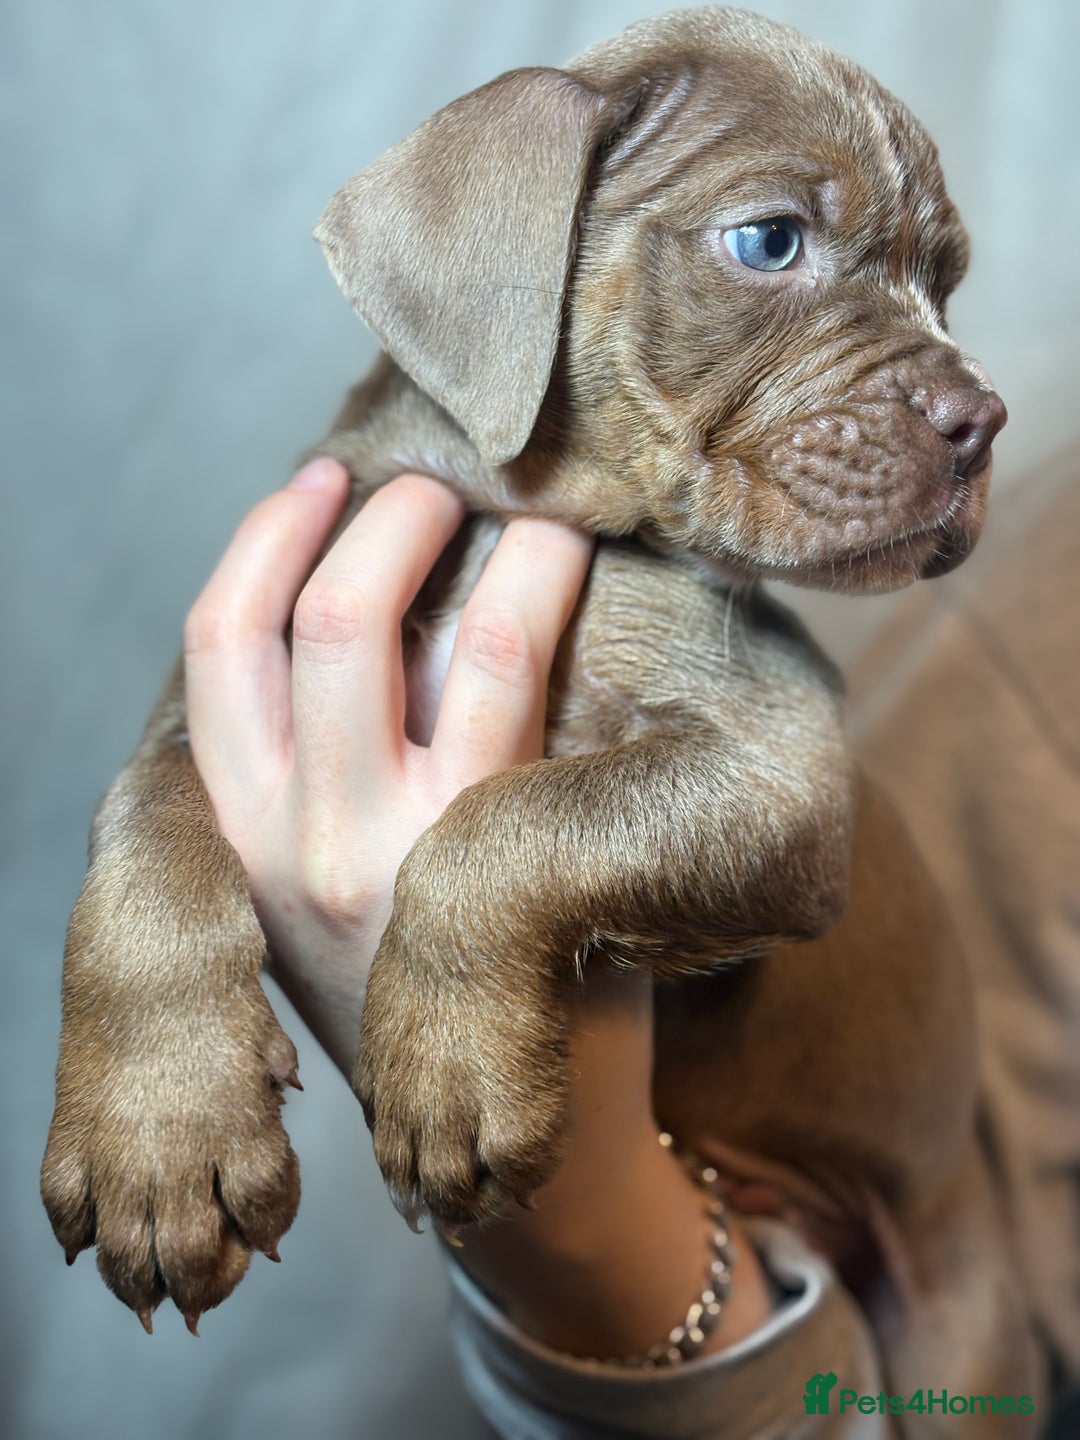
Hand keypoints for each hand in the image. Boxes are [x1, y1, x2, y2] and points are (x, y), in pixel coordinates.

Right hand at [184, 458, 593, 1073]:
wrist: (490, 1120)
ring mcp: (392, 848)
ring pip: (412, 631)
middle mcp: (297, 840)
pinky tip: (569, 555)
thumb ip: (315, 767)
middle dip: (376, 517)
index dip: (264, 537)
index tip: (319, 476)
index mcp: (238, 833)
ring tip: (525, 498)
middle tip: (436, 477)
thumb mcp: (319, 879)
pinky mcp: (488, 854)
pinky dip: (538, 588)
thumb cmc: (417, 977)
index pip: (219, 645)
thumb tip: (374, 595)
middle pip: (312, 619)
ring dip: (467, 534)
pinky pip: (506, 672)